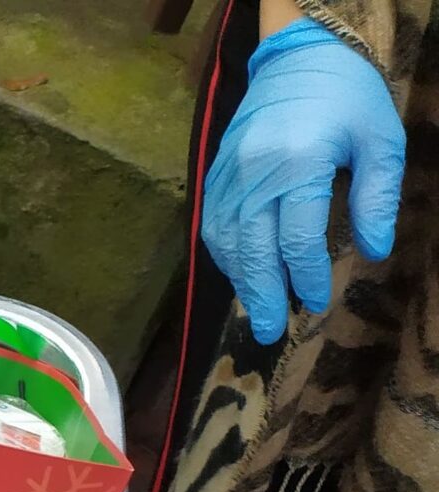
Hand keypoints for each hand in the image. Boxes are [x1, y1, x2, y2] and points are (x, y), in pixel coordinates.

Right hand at [201, 18, 406, 344]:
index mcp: (298, 163)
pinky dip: (224, 255)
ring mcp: (228, 175)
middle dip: (262, 293)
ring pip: (226, 241)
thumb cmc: (348, 100)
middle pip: (252, 248)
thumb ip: (377, 196)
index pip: (297, 237)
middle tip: (269, 330)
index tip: (316, 301)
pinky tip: (239, 273)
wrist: (298, 59)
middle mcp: (255, 173)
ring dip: (240, 280)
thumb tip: (375, 250)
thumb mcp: (381, 142)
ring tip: (256, 308)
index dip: (306, 275)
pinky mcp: (214, 174)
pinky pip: (212, 225)